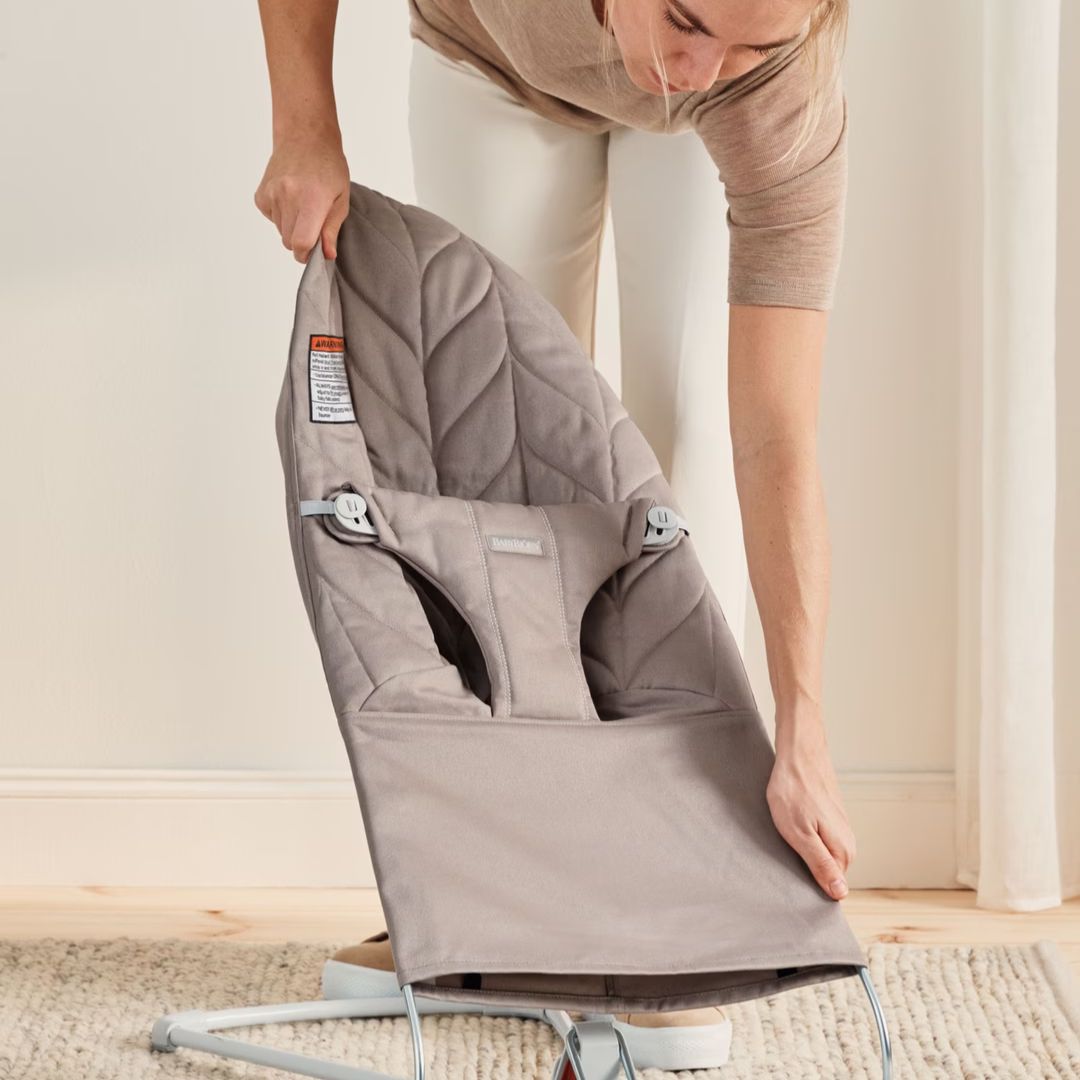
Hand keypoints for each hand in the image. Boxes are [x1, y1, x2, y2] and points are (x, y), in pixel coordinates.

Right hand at [254, 132, 350, 262]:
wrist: (305, 136)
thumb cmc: (328, 166)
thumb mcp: (341, 199)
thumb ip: (332, 229)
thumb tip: (327, 255)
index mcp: (310, 200)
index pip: (300, 243)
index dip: (307, 254)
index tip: (315, 252)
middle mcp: (286, 197)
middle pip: (289, 241)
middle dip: (302, 241)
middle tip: (314, 223)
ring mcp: (270, 194)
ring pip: (280, 232)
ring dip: (292, 228)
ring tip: (304, 206)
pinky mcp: (261, 195)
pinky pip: (271, 219)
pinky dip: (281, 217)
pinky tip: (291, 199)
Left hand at [765, 722, 854, 900]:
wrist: (799, 753)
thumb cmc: (794, 791)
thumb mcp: (800, 834)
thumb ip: (821, 865)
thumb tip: (841, 894)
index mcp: (843, 851)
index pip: (831, 887)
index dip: (808, 885)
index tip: (790, 877)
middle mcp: (847, 841)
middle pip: (827, 871)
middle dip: (805, 867)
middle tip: (784, 852)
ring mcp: (839, 827)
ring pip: (821, 853)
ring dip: (803, 849)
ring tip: (786, 836)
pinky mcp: (830, 816)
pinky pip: (818, 838)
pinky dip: (803, 835)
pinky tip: (790, 824)